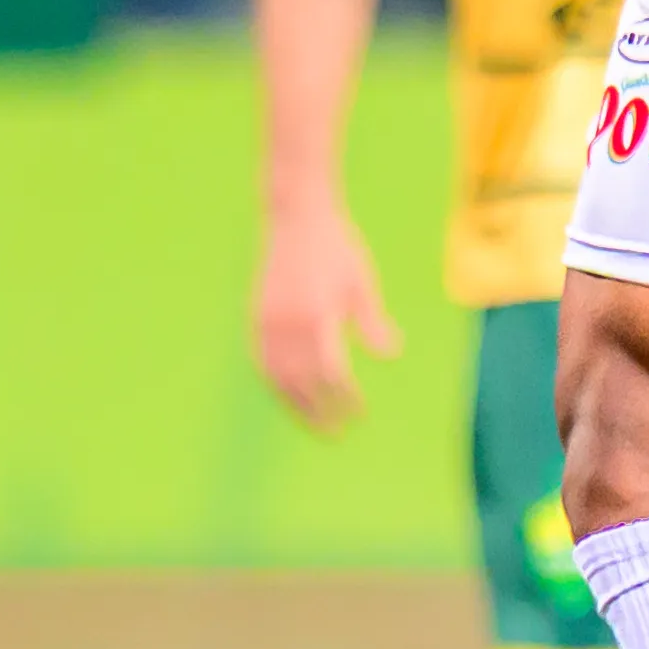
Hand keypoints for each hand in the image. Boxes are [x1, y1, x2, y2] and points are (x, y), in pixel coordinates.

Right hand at [254, 199, 399, 427]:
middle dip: (319, 412)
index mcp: (318, 317)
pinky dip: (275, 383)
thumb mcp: (360, 281)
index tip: (359, 413)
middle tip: (336, 433)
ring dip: (295, 404)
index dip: (345, 399)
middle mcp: (289, 325)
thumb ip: (372, 322)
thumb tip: (391, 354)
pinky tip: (287, 395)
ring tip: (312, 422)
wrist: (296, 216)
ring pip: (278, 378)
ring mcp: (268, 322)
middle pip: (303, 384)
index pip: (332, 375)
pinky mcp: (257, 317)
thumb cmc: (336, 247)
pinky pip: (263, 362)